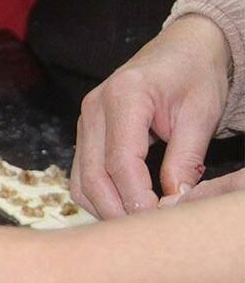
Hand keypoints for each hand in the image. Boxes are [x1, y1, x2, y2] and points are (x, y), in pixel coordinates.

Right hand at [71, 15, 230, 218]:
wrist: (182, 48)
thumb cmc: (195, 74)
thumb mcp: (201, 114)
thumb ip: (185, 159)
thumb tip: (173, 202)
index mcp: (124, 96)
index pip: (121, 161)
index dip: (137, 197)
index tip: (160, 218)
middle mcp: (95, 108)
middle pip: (93, 176)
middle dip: (117, 210)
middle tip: (145, 233)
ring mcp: (85, 121)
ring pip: (81, 181)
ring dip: (104, 208)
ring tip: (135, 224)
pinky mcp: (85, 133)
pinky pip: (82, 175)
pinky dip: (99, 196)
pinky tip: (124, 206)